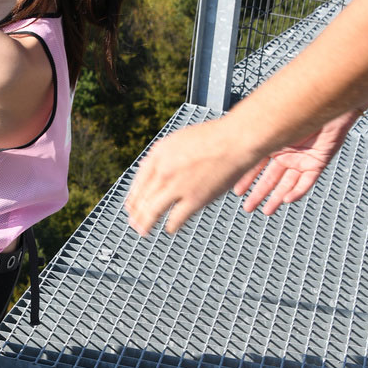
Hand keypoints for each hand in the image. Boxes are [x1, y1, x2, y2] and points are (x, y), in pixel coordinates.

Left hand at [125, 118, 257, 235]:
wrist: (237, 140)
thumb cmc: (216, 136)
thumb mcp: (181, 139)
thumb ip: (166, 155)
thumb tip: (154, 166)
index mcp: (159, 153)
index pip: (138, 181)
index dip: (133, 197)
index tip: (131, 206)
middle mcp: (163, 170)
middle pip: (142, 198)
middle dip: (136, 214)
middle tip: (133, 223)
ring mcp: (177, 186)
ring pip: (153, 211)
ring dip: (146, 223)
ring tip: (143, 231)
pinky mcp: (194, 199)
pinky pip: (175, 218)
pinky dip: (171, 226)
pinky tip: (170, 229)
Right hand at [232, 110, 357, 213]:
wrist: (325, 102)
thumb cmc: (298, 107)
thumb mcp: (270, 124)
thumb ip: (253, 134)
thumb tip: (228, 138)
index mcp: (273, 144)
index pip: (256, 166)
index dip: (246, 179)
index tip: (236, 191)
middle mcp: (286, 154)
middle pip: (270, 178)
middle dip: (259, 194)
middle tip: (248, 207)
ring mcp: (301, 159)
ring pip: (287, 184)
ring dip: (276, 198)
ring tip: (266, 211)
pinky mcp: (317, 163)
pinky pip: (306, 182)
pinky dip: (296, 192)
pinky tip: (286, 200)